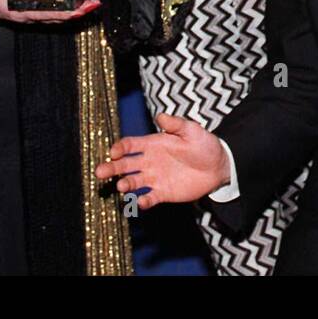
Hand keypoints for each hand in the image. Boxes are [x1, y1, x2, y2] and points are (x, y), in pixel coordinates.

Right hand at [0, 0, 100, 22]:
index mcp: (23, 9)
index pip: (50, 14)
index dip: (66, 13)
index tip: (80, 9)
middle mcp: (32, 15)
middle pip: (60, 17)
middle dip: (78, 11)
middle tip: (93, 3)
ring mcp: (35, 16)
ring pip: (59, 18)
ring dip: (75, 12)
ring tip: (91, 4)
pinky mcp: (37, 14)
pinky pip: (54, 15)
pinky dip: (67, 11)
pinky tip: (77, 5)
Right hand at [94, 113, 229, 209]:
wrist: (218, 166)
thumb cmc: (204, 144)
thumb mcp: (191, 130)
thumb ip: (175, 125)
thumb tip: (160, 116)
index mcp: (153, 144)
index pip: (130, 145)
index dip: (120, 148)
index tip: (113, 152)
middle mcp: (150, 161)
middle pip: (125, 164)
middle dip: (111, 168)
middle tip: (99, 172)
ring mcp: (155, 178)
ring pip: (133, 182)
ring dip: (125, 184)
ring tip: (121, 187)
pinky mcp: (163, 192)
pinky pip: (149, 198)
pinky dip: (143, 201)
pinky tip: (140, 202)